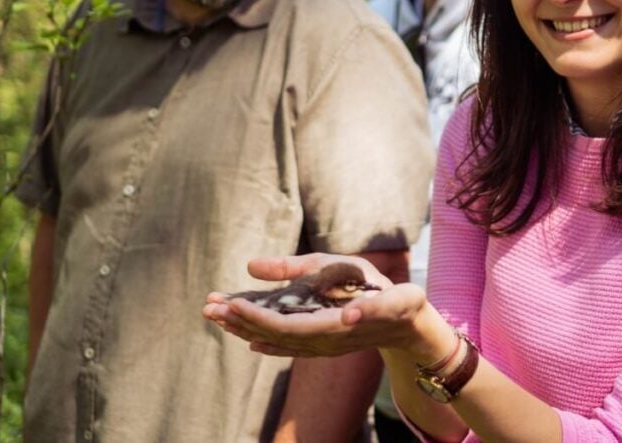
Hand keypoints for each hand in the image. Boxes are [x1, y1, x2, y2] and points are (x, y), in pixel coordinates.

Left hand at [203, 252, 428, 357]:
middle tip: (209, 307)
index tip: (231, 305)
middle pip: (274, 335)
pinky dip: (265, 342)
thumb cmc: (393, 294)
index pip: (288, 326)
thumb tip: (305, 291)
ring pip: (277, 342)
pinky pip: (289, 347)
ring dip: (245, 329)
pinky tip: (248, 340)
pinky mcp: (325, 346)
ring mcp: (324, 348)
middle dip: (240, 322)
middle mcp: (326, 343)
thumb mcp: (362, 274)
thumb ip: (325, 277)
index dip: (257, 317)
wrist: (412, 326)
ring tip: (217, 315)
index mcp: (336, 325)